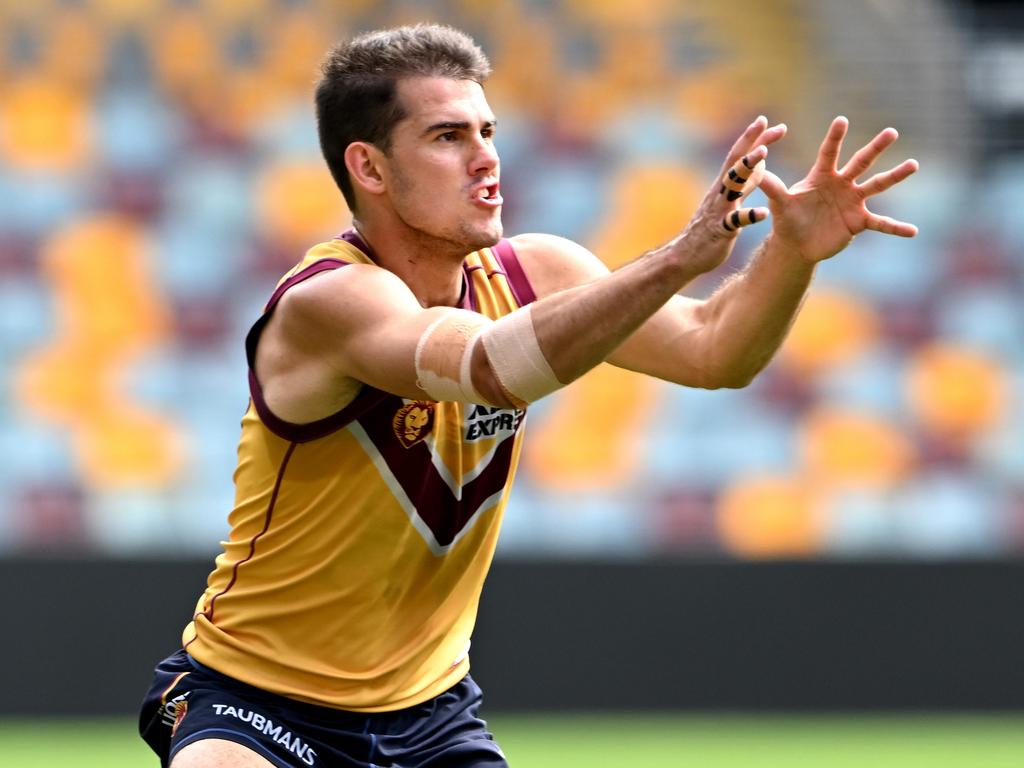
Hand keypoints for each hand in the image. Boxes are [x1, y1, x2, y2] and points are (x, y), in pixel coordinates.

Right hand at [678, 116, 785, 273]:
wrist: (686, 255)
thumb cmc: (711, 228)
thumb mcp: (731, 200)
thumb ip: (746, 183)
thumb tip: (760, 163)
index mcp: (724, 185)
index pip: (738, 155)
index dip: (751, 138)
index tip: (766, 120)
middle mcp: (720, 193)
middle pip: (734, 162)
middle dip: (749, 141)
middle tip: (765, 123)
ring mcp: (720, 210)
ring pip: (732, 185)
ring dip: (747, 168)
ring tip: (763, 153)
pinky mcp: (721, 230)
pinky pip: (735, 222)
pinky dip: (749, 216)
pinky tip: (764, 213)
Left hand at [760, 116, 918, 262]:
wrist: (797, 243)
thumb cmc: (787, 219)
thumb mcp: (779, 202)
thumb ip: (771, 186)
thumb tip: (753, 167)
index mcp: (822, 176)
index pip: (829, 153)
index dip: (835, 138)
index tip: (841, 120)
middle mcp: (842, 184)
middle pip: (861, 162)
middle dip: (875, 148)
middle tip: (891, 132)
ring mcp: (853, 202)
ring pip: (878, 185)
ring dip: (896, 175)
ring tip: (914, 164)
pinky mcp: (859, 221)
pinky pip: (881, 224)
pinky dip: (897, 228)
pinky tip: (914, 231)